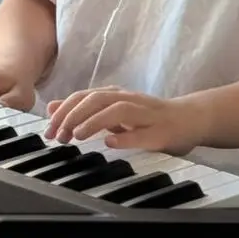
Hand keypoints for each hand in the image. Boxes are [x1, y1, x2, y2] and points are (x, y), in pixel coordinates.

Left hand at [44, 86, 208, 154]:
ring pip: (117, 109)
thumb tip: (53, 107)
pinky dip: (125, 136)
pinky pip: (142, 132)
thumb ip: (84, 109)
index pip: (84, 96)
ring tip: (78, 135)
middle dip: (73, 115)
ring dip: (95, 121)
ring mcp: (145, 114)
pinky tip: (112, 142)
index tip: (49, 130)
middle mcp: (129, 100)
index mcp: (116, 95)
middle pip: (97, 99)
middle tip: (59, 136)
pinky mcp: (161, 131)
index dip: (64, 111)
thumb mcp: (112, 111)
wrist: (189, 118)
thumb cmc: (149, 117)